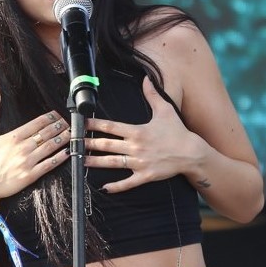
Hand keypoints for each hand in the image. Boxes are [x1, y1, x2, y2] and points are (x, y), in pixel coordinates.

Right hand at [0, 93, 70, 197]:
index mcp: (13, 137)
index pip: (37, 123)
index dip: (50, 117)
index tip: (57, 115)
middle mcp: (22, 148)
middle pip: (47, 133)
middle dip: (60, 126)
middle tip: (68, 123)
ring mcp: (27, 161)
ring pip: (50, 146)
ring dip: (63, 138)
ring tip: (71, 134)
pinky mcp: (30, 175)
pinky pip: (49, 164)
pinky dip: (60, 157)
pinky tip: (67, 152)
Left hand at [84, 76, 203, 192]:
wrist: (191, 153)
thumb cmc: (177, 132)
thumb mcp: (166, 110)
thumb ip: (152, 95)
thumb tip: (146, 79)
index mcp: (137, 131)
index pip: (111, 127)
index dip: (95, 125)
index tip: (82, 124)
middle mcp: (136, 147)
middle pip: (107, 145)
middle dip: (89, 144)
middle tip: (75, 143)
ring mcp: (140, 163)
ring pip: (113, 163)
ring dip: (96, 162)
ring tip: (82, 161)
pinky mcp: (145, 176)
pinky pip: (128, 182)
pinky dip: (116, 186)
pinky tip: (104, 187)